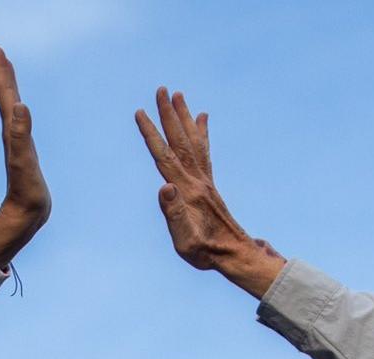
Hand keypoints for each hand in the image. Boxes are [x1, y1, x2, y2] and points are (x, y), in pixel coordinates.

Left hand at [0, 46, 51, 268]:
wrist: (25, 215)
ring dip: (10, 89)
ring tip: (8, 74)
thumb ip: (20, 133)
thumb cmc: (26, 191)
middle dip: (4, 74)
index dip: (2, 73)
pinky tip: (21, 111)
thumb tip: (19, 105)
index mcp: (12, 131)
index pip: (6, 96)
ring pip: (11, 109)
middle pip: (6, 98)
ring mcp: (18, 143)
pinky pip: (20, 123)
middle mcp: (12, 134)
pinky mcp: (24, 152)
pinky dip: (19, 110)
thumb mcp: (24, 161)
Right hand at [135, 88, 285, 296]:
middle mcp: (197, 180)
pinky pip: (204, 152)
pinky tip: (202, 118)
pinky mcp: (209, 185)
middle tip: (162, 89)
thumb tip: (164, 186)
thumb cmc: (205, 252)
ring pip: (193, 141)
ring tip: (179, 95)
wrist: (233, 254)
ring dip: (184, 117)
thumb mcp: (185, 240)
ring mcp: (205, 180)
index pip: (164, 156)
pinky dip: (202, 133)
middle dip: (169, 114)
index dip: (151, 134)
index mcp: (187, 191)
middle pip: (180, 140)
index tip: (140, 112)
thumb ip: (174, 214)